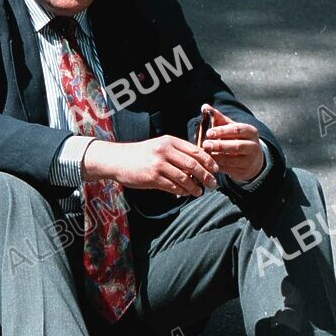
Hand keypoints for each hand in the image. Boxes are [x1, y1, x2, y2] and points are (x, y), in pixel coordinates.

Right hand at [82, 135, 218, 197]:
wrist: (118, 159)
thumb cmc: (142, 154)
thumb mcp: (160, 146)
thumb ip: (177, 152)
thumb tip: (199, 163)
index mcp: (170, 141)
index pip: (195, 151)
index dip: (209, 161)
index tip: (216, 169)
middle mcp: (165, 151)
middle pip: (193, 165)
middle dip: (206, 176)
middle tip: (213, 184)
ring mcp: (158, 165)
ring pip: (184, 178)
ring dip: (195, 187)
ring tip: (200, 192)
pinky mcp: (152, 177)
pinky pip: (172, 187)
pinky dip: (181, 191)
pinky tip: (185, 193)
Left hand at [199, 103, 264, 183]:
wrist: (252, 159)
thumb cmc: (237, 138)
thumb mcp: (230, 127)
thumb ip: (218, 117)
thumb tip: (204, 107)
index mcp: (250, 132)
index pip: (237, 129)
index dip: (222, 131)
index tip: (209, 133)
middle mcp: (253, 146)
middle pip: (236, 145)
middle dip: (219, 145)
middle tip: (205, 144)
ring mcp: (250, 160)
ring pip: (232, 159)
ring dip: (217, 157)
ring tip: (205, 154)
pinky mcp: (244, 172)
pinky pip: (229, 169)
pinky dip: (218, 166)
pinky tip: (209, 163)